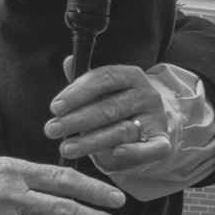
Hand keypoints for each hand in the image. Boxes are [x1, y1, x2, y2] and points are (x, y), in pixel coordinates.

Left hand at [44, 63, 172, 174]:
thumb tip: (69, 61)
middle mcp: (146, 94)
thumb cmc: (116, 104)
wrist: (150, 124)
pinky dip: (135, 152)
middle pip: (109, 107)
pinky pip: (152, 149)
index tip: (55, 108)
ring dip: (91, 141)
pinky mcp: (162, 142)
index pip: (102, 79)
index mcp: (130, 75)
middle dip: (76, 120)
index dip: (77, 93)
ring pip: (122, 130)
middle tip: (52, 130)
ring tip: (66, 148)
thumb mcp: (101, 90)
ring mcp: (155, 118)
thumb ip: (84, 80)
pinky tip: (115, 153)